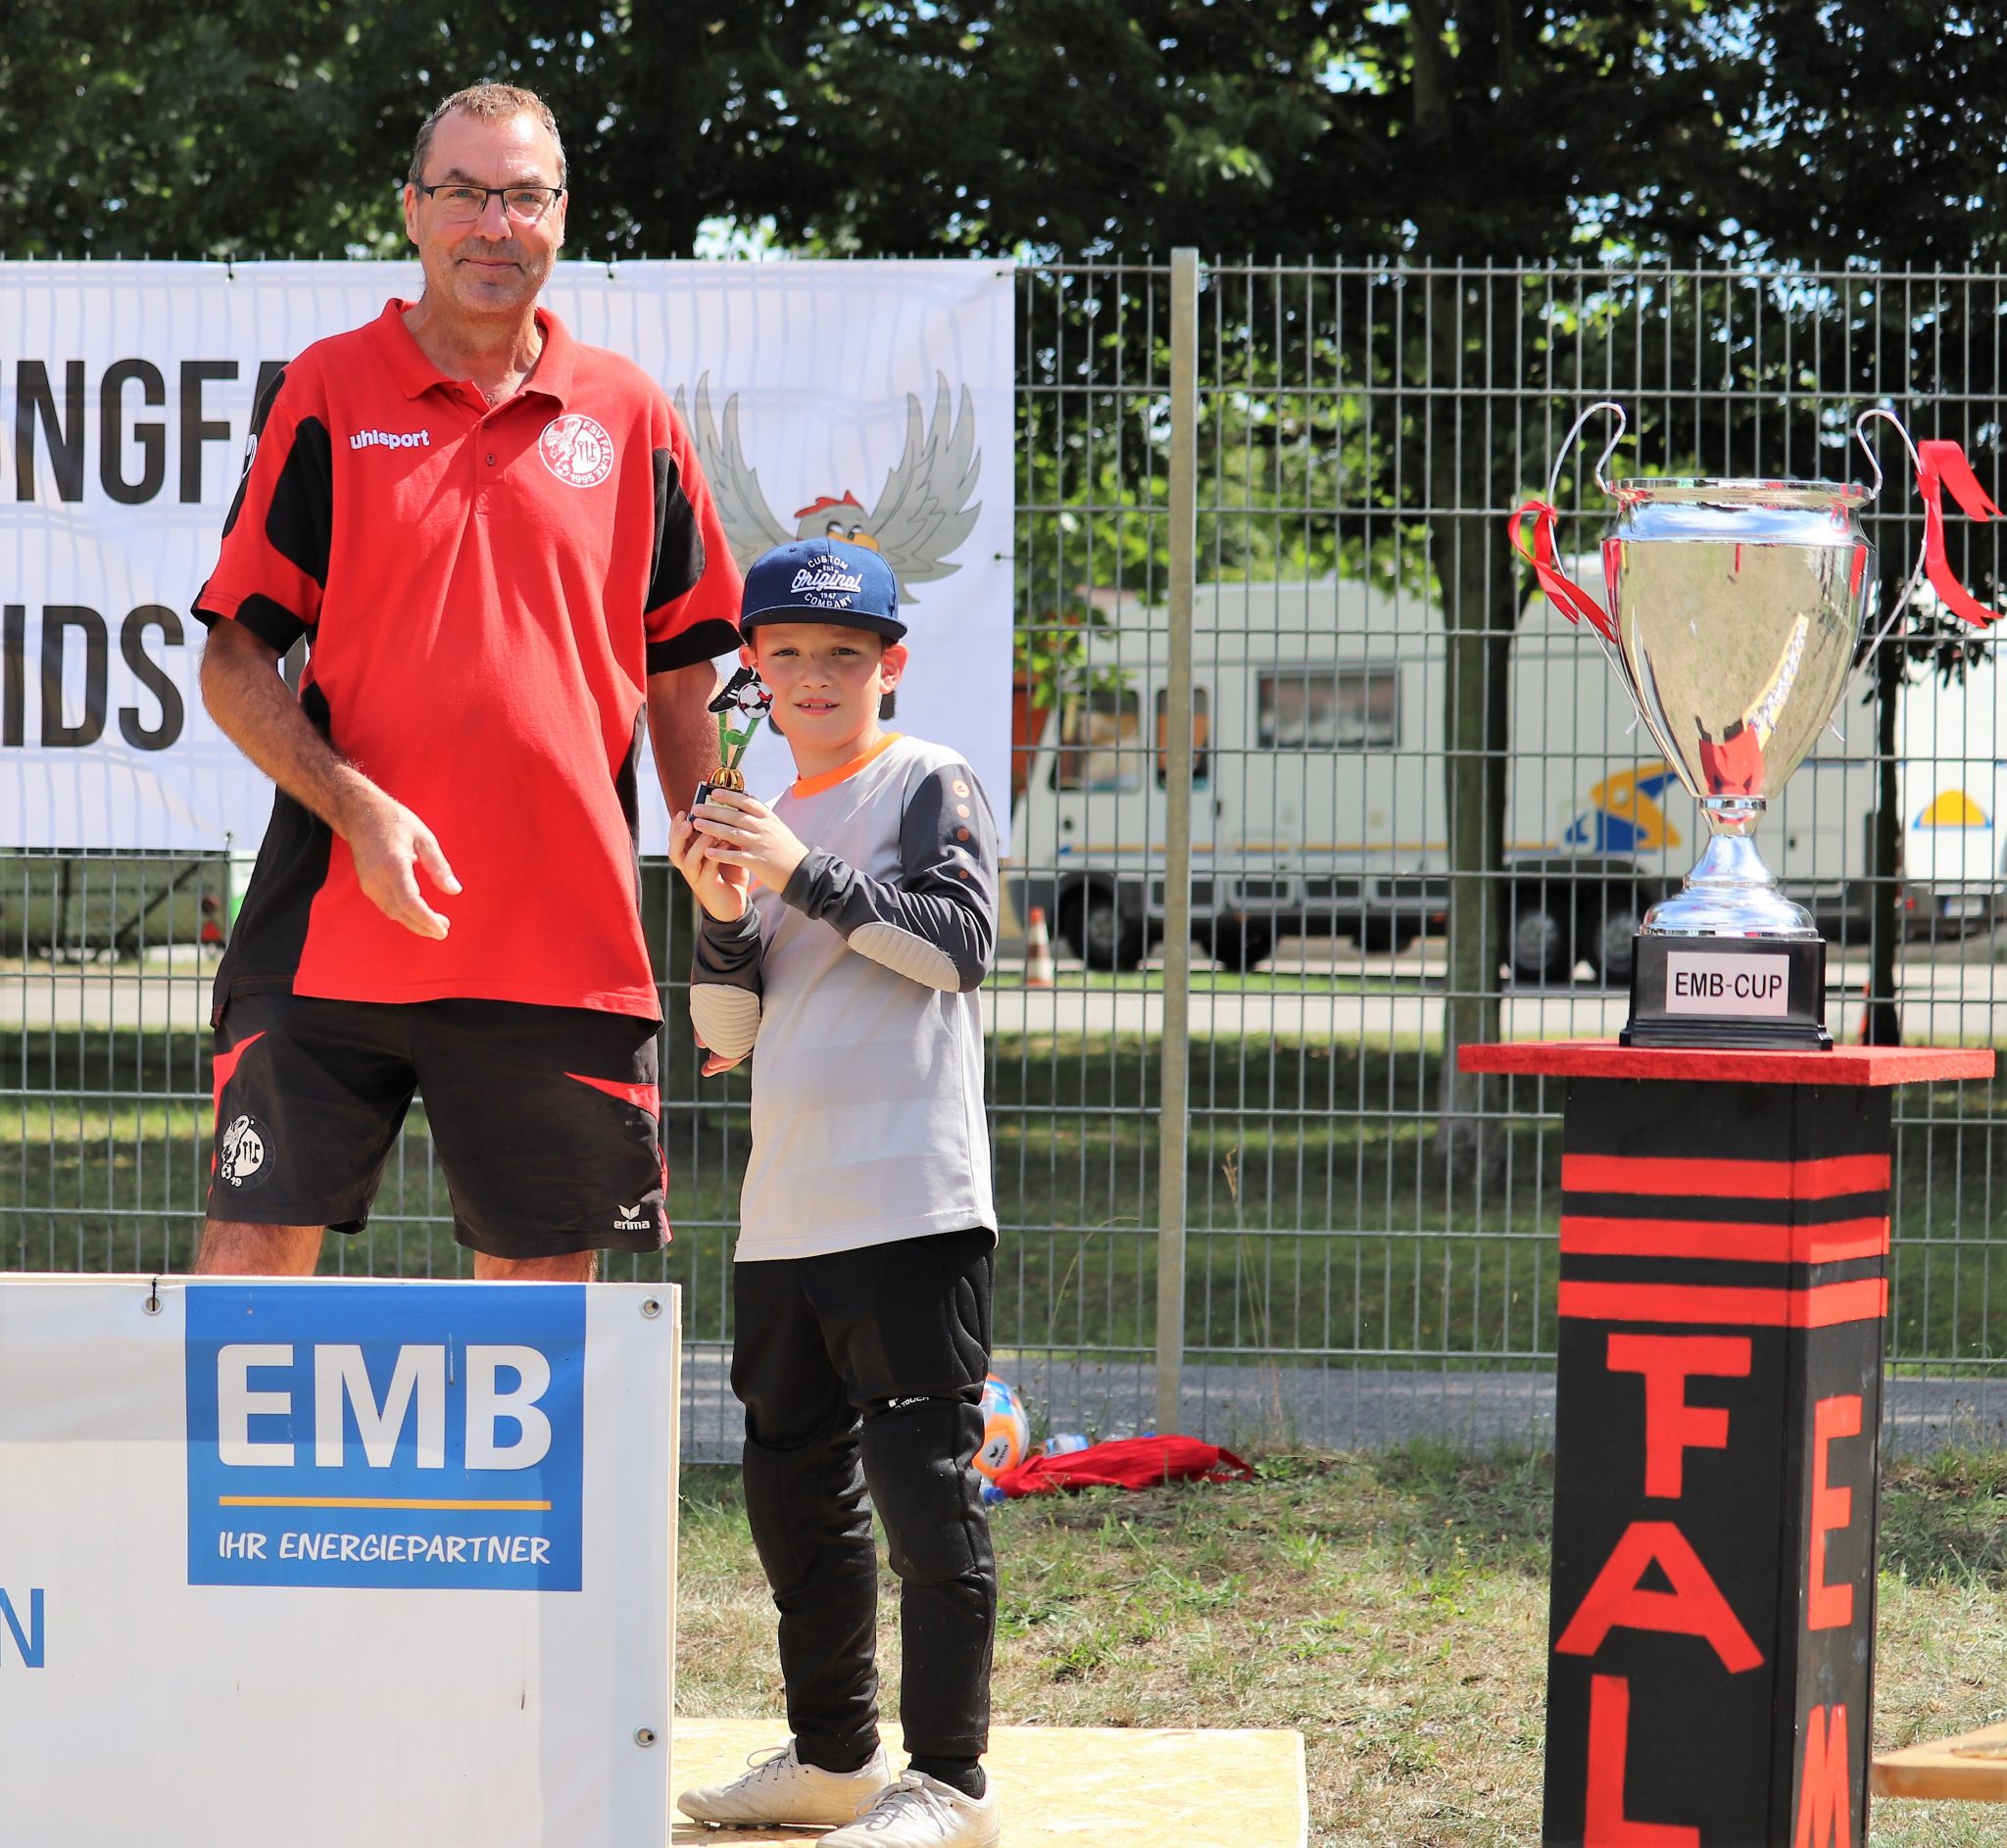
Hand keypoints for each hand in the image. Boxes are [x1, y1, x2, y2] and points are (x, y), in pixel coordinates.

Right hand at [340, 789, 460, 937]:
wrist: (360, 813)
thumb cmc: (395, 821)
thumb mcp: (424, 838)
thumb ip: (439, 866)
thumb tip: (454, 890)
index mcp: (393, 864)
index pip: (409, 901)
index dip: (426, 919)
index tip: (443, 929)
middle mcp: (377, 877)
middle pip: (401, 912)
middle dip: (423, 926)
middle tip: (444, 930)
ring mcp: (368, 883)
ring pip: (392, 913)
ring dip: (414, 923)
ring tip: (437, 924)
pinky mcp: (366, 885)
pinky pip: (386, 906)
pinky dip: (403, 914)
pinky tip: (418, 914)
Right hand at [670, 806, 751, 921]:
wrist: (734, 904)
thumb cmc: (729, 874)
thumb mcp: (726, 851)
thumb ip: (724, 834)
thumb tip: (730, 811)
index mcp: (689, 856)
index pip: (676, 840)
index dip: (676, 826)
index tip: (683, 812)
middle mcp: (689, 867)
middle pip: (674, 850)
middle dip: (678, 835)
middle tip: (686, 821)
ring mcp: (697, 878)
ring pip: (688, 861)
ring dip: (697, 845)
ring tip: (708, 833)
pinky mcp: (709, 887)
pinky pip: (708, 871)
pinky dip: (715, 857)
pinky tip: (725, 845)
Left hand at [689, 790, 808, 893]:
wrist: (802, 872)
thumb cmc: (787, 850)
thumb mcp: (778, 828)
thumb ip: (762, 817)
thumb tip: (747, 801)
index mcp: (769, 819)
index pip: (747, 802)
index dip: (730, 796)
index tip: (715, 793)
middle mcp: (764, 829)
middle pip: (735, 816)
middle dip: (713, 811)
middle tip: (696, 808)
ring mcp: (761, 845)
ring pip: (732, 833)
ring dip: (713, 828)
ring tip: (697, 825)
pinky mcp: (758, 861)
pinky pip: (736, 856)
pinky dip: (721, 854)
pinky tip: (707, 852)